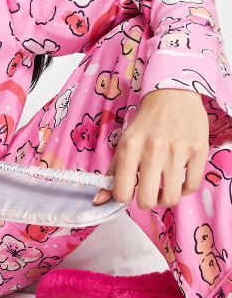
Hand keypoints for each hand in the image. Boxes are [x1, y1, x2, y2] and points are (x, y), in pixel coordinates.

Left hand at [92, 88, 208, 209]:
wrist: (172, 95)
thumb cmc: (146, 122)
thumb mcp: (125, 142)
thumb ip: (112, 172)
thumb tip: (99, 200)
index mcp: (129, 147)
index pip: (122, 192)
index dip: (124, 198)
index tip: (129, 192)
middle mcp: (152, 149)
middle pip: (147, 201)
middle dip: (146, 202)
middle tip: (148, 193)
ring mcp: (177, 151)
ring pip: (171, 198)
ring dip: (165, 198)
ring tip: (163, 188)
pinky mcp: (198, 151)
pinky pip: (191, 186)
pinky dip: (184, 189)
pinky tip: (179, 180)